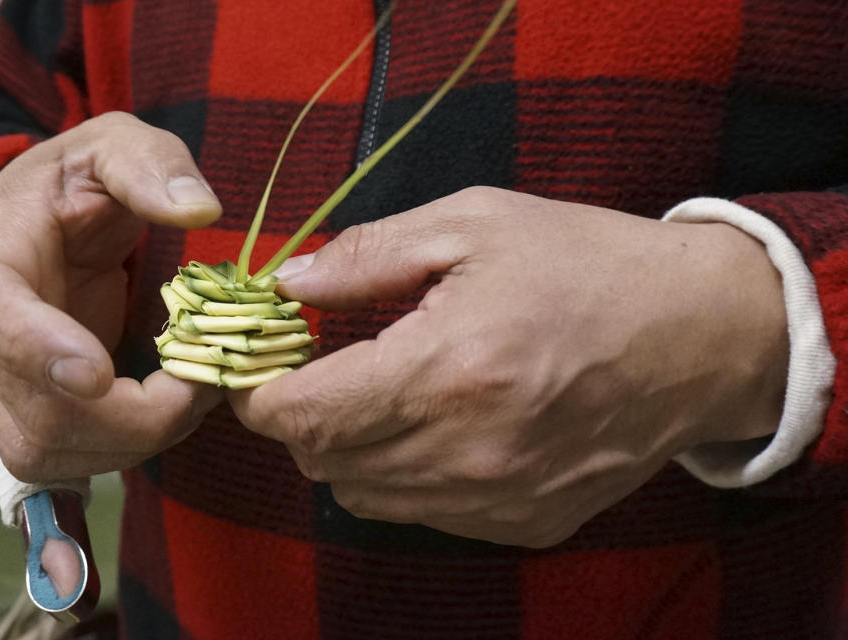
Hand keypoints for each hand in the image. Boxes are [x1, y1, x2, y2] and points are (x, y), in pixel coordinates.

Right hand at [0, 112, 223, 481]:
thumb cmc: (77, 182)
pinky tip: (174, 408)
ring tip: (197, 390)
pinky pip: (75, 461)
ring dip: (142, 438)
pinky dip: (136, 446)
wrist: (48, 223)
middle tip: (205, 381)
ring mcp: (6, 387)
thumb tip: (198, 210)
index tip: (96, 374)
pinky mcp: (35, 416)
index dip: (41, 353)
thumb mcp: (112, 145)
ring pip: (57, 452)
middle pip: (41, 416)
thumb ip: (148, 165)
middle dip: (136, 415)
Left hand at [229, 186, 787, 546]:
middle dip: (303, 419)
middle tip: (322, 370)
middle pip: (325, 463)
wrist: (700, 335)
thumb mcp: (477, 224)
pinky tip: (440, 427)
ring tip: (381, 395)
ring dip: (350, 449)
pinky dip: (406, 476)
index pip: (306, 415)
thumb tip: (290, 283)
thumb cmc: (588, 265)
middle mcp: (468, 451)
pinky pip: (425, 515)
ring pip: (366, 497)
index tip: (262, 367)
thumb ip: (371, 254)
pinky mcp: (527, 523)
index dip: (261, 395)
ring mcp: (499, 499)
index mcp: (448, 368)